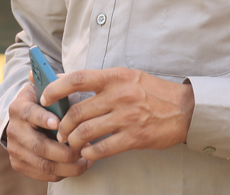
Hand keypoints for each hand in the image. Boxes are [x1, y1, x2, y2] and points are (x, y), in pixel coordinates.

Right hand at [6, 83, 91, 181]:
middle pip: (38, 146)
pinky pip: (43, 174)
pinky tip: (78, 166)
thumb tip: (36, 71)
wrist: (25, 119)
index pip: (29, 113)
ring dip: (67, 166)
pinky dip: (62, 173)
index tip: (59, 123)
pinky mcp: (19, 164)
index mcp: (19, 107)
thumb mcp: (45, 88)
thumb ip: (49, 81)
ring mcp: (15, 149)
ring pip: (42, 164)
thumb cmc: (43, 101)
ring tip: (86, 161)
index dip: (43, 119)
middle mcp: (14, 130)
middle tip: (83, 148)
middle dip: (63, 151)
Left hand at [43, 68, 194, 160]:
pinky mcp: (135, 136)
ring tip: (71, 143)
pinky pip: (103, 148)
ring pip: (86, 131)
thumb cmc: (153, 92)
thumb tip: (67, 82)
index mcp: (116, 76)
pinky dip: (90, 152)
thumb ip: (100, 81)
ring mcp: (127, 116)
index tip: (44, 97)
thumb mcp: (127, 77)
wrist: (185, 109)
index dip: (55, 88)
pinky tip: (88, 153)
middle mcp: (120, 94)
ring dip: (73, 140)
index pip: (78, 78)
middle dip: (63, 124)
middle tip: (60, 131)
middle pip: (77, 111)